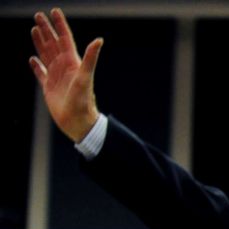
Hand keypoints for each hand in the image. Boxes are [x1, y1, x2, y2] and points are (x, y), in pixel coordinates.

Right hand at [29, 8, 101, 142]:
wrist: (79, 122)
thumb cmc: (83, 100)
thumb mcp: (85, 76)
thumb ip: (91, 57)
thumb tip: (99, 40)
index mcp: (72, 62)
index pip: (65, 39)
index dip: (60, 25)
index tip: (54, 11)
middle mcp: (64, 67)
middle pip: (53, 43)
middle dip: (46, 29)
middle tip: (38, 15)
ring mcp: (56, 76)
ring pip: (46, 55)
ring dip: (40, 42)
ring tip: (34, 30)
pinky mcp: (49, 87)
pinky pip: (41, 73)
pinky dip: (36, 65)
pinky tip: (33, 59)